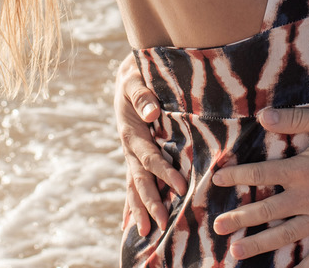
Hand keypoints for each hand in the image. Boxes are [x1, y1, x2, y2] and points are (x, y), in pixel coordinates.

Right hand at [114, 53, 186, 235]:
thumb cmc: (137, 75)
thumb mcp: (137, 80)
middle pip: (140, 179)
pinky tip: (135, 223)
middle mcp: (130, 147)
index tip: (180, 186)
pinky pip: (135, 181)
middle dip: (151, 202)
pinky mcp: (136, 155)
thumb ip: (143, 95)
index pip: (150, 157)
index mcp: (131, 131)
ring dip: (141, 208)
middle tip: (162, 224)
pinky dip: (134, 202)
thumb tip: (151, 114)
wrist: (129, 74)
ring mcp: (131, 154)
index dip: (164, 172)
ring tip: (147, 233)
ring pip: (135, 185)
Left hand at [211, 106, 308, 266]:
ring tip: (236, 252)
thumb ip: (296, 119)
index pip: (262, 174)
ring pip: (285, 235)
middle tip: (216, 226)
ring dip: (259, 244)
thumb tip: (262, 116)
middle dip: (239, 218)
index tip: (217, 180)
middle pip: (266, 210)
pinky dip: (305, 267)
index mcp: (304, 170)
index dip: (237, 177)